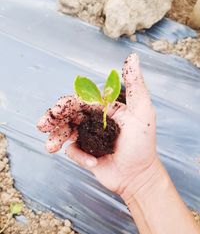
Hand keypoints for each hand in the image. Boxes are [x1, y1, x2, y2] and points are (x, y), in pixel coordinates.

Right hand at [37, 53, 156, 194]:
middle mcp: (94, 119)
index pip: (80, 100)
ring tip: (49, 147)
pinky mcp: (85, 152)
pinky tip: (92, 163)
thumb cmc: (142, 144)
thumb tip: (132, 57)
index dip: (65, 104)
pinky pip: (73, 150)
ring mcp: (88, 136)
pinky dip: (79, 157)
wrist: (138, 176)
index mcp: (104, 107)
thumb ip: (135, 85)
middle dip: (53, 119)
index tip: (55, 111)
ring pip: (65, 131)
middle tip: (42, 125)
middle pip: (68, 114)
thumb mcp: (142, 112)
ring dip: (56, 137)